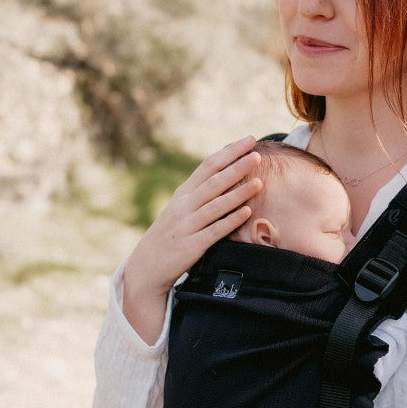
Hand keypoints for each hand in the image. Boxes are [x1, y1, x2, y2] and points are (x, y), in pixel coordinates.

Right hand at [122, 135, 262, 342]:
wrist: (147, 267)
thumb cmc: (170, 236)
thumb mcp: (180, 210)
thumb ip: (199, 194)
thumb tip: (223, 175)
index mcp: (184, 194)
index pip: (208, 166)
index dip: (229, 152)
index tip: (249, 140)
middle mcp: (185, 206)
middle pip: (214, 182)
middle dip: (236, 167)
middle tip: (257, 154)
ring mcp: (188, 225)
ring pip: (216, 205)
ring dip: (238, 193)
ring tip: (258, 182)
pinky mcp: (192, 245)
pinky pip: (214, 231)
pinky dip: (230, 221)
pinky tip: (246, 213)